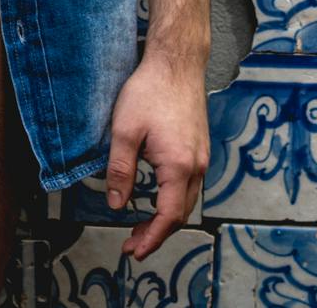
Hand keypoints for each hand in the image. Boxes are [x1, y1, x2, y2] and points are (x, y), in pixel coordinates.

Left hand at [104, 50, 209, 260]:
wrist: (176, 64)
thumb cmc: (149, 91)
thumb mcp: (123, 130)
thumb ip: (119, 170)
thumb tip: (115, 204)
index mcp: (178, 166)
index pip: (168, 217)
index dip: (151, 238)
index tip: (133, 251)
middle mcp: (196, 166)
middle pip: (180, 214)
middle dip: (156, 234)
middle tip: (132, 244)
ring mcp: (201, 158)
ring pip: (187, 201)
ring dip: (165, 219)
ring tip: (141, 227)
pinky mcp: (199, 149)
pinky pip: (190, 186)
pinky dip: (173, 201)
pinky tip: (157, 199)